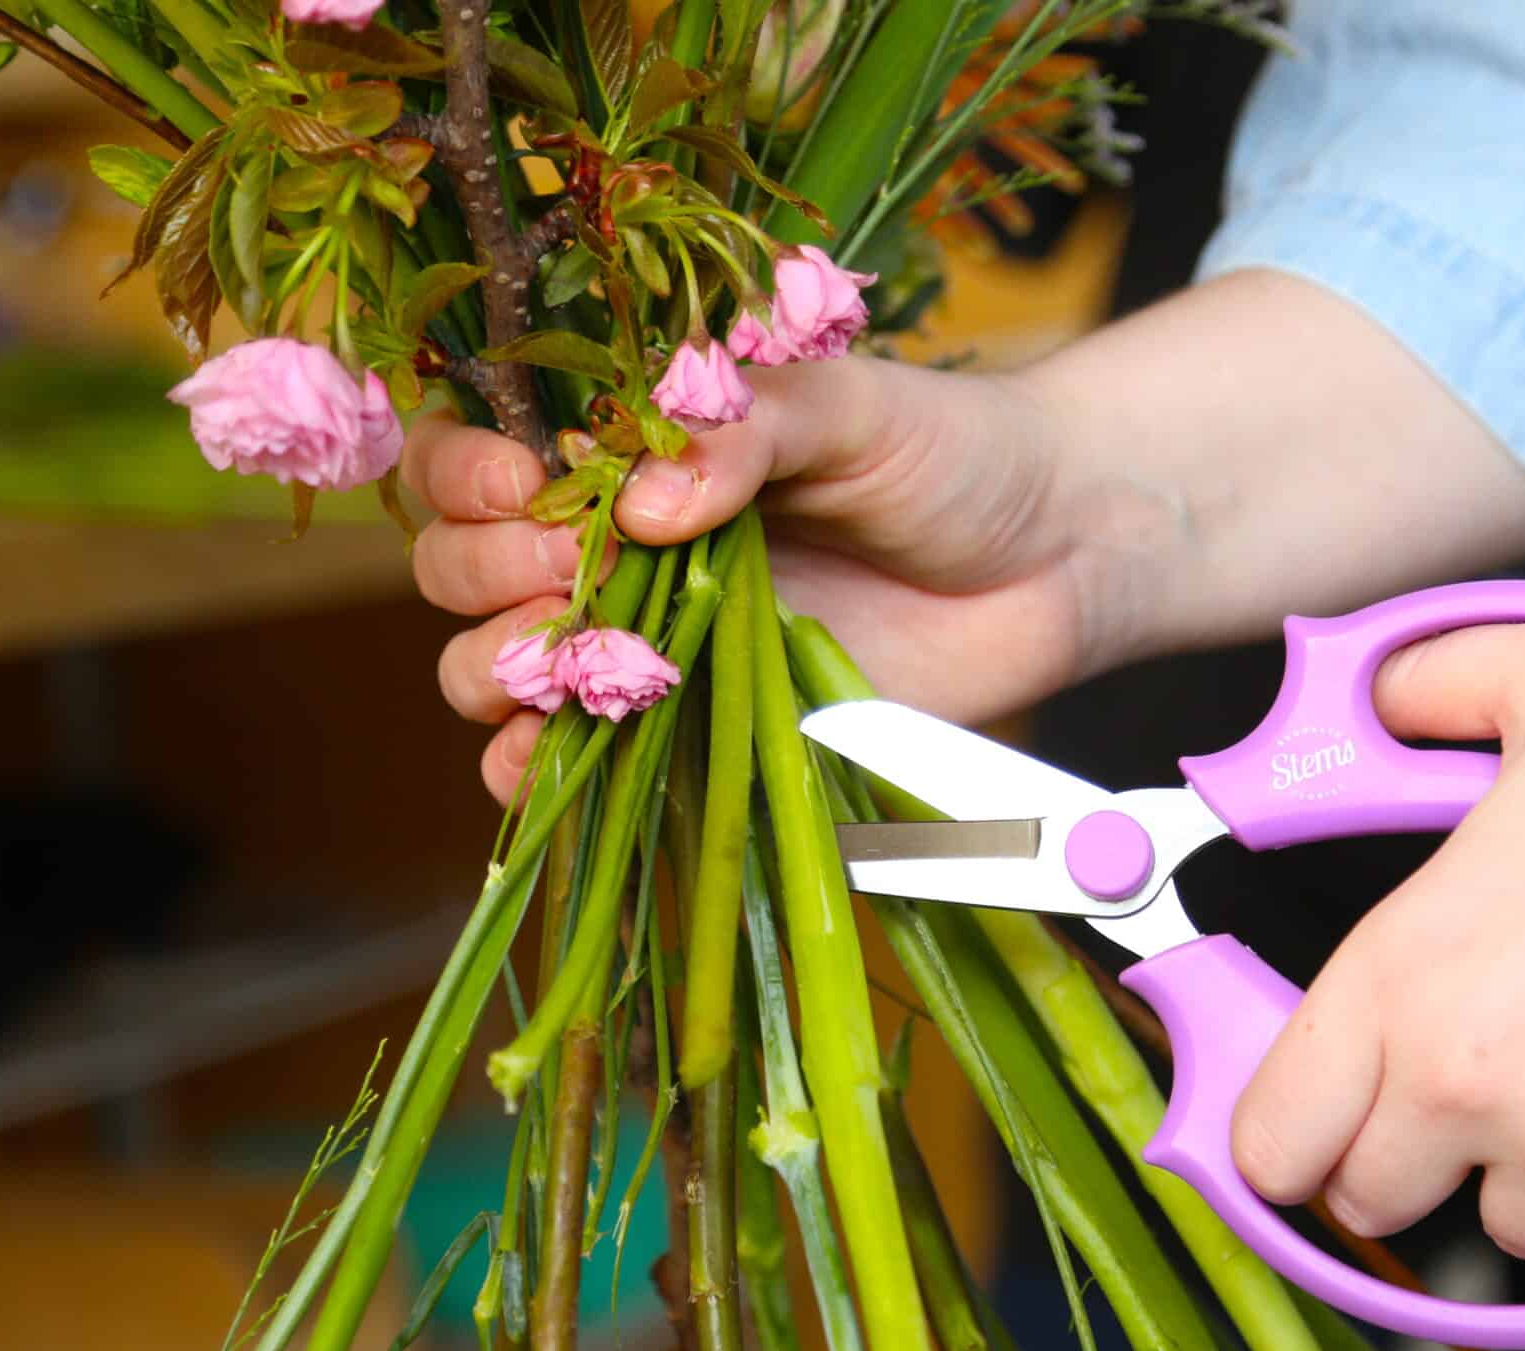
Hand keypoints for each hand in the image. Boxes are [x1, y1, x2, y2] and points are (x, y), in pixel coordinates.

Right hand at [406, 271, 1524, 800]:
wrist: (1059, 556)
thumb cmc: (954, 455)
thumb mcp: (851, 403)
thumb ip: (746, 428)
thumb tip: (643, 500)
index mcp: (629, 456)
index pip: (478, 463)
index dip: (468, 478)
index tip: (526, 484)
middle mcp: (617, 553)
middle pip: (466, 576)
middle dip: (491, 576)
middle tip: (575, 573)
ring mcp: (652, 652)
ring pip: (502, 678)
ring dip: (500, 678)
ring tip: (568, 666)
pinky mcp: (703, 737)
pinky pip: (583, 769)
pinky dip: (540, 774)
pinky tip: (547, 763)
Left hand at [1230, 620, 1524, 1279]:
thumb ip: (1425, 688)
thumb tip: (1370, 701)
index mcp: (1407, 968)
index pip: (1270, 1140)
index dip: (1292, 1134)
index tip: (1328, 1125)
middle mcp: (1472, 1082)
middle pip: (1373, 1198)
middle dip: (1419, 1150)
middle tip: (1500, 1072)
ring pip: (1512, 1225)